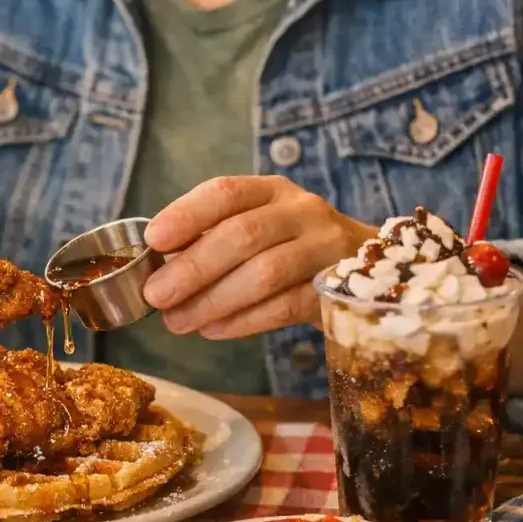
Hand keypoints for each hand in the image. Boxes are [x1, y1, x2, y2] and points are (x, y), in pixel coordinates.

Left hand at [142, 176, 374, 339]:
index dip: (186, 214)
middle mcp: (302, 211)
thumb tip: (157, 268)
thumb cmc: (289, 249)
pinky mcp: (338, 288)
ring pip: (265, 272)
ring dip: (213, 301)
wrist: (369, 269)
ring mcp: (325, 248)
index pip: (226, 192)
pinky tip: (213, 330)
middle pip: (243, 235)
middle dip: (193, 268)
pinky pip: (285, 306)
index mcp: (271, 191)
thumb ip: (211, 240)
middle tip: (156, 295)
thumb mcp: (255, 229)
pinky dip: (243, 321)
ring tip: (178, 321)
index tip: (153, 240)